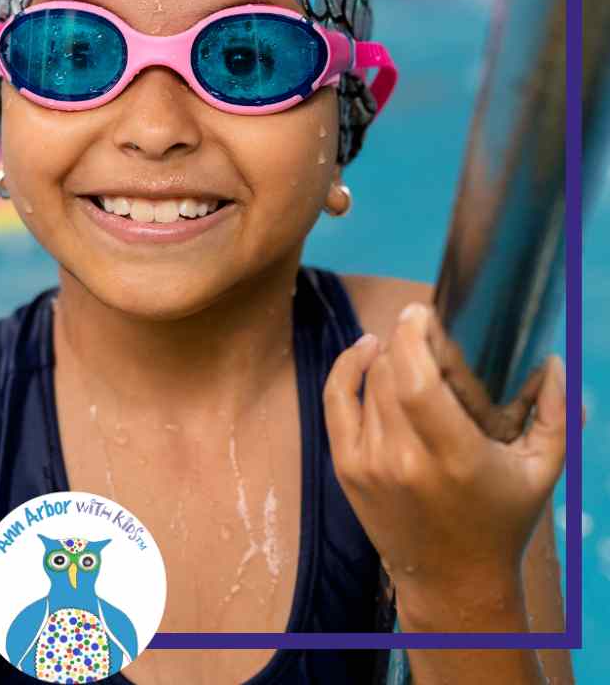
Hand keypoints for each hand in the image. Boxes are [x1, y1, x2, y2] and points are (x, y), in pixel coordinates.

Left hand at [322, 303, 568, 617]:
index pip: (416, 379)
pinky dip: (347, 368)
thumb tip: (554, 361)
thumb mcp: (541, 471)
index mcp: (455, 457)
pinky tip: (366, 350)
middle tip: (428, 335)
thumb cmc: (500, 521)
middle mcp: (405, 459)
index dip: (412, 336)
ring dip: (387, 356)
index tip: (422, 312)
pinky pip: (336, 399)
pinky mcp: (347, 467)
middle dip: (408, 343)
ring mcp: (370, 463)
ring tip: (409, 349)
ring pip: (369, 381)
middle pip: (391, 371)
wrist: (452, 581)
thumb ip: (555, 414)